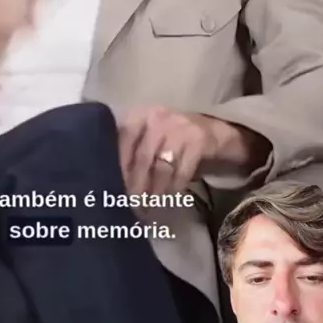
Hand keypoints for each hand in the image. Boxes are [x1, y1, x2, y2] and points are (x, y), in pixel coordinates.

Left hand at [117, 105, 254, 195]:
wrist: (212, 129)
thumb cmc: (171, 136)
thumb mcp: (149, 134)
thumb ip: (131, 149)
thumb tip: (110, 180)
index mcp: (141, 114)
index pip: (123, 138)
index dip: (119, 165)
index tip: (113, 188)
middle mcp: (159, 117)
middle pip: (142, 157)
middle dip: (136, 185)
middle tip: (131, 206)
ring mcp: (180, 127)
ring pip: (161, 167)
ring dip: (154, 191)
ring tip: (148, 208)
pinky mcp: (199, 141)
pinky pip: (181, 172)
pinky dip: (173, 189)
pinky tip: (168, 200)